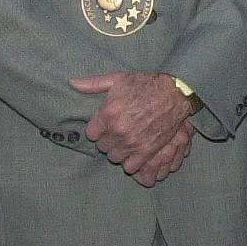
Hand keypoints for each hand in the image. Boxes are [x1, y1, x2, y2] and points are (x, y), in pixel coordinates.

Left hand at [70, 72, 192, 182]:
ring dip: (119, 151)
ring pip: (114, 158)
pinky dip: (131, 161)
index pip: (91, 134)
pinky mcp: (147, 151)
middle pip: (102, 147)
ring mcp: (133, 141)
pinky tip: (134, 151)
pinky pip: (130, 167)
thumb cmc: (145, 84)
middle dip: (108, 140)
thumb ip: (93, 84)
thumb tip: (71, 83)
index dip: (97, 129)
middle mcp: (119, 129)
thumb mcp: (118, 79)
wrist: (175, 93)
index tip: (105, 125)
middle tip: (117, 132)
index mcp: (109, 111)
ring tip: (126, 141)